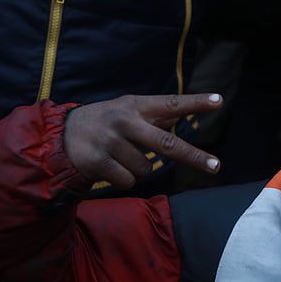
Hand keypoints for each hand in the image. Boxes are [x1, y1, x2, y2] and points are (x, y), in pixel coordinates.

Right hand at [63, 93, 223, 188]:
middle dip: (194, 156)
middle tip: (216, 166)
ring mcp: (110, 141)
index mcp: (136, 106)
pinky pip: (127, 181)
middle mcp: (124, 121)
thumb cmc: (106, 124)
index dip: (195, 102)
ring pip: (146, 169)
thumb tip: (184, 112)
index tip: (219, 100)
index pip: (171, 103)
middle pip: (166, 144)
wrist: (60, 136)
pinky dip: (122, 179)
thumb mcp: (127, 111)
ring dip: (137, 170)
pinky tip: (109, 167)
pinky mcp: (97, 161)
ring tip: (119, 157)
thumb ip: (155, 114)